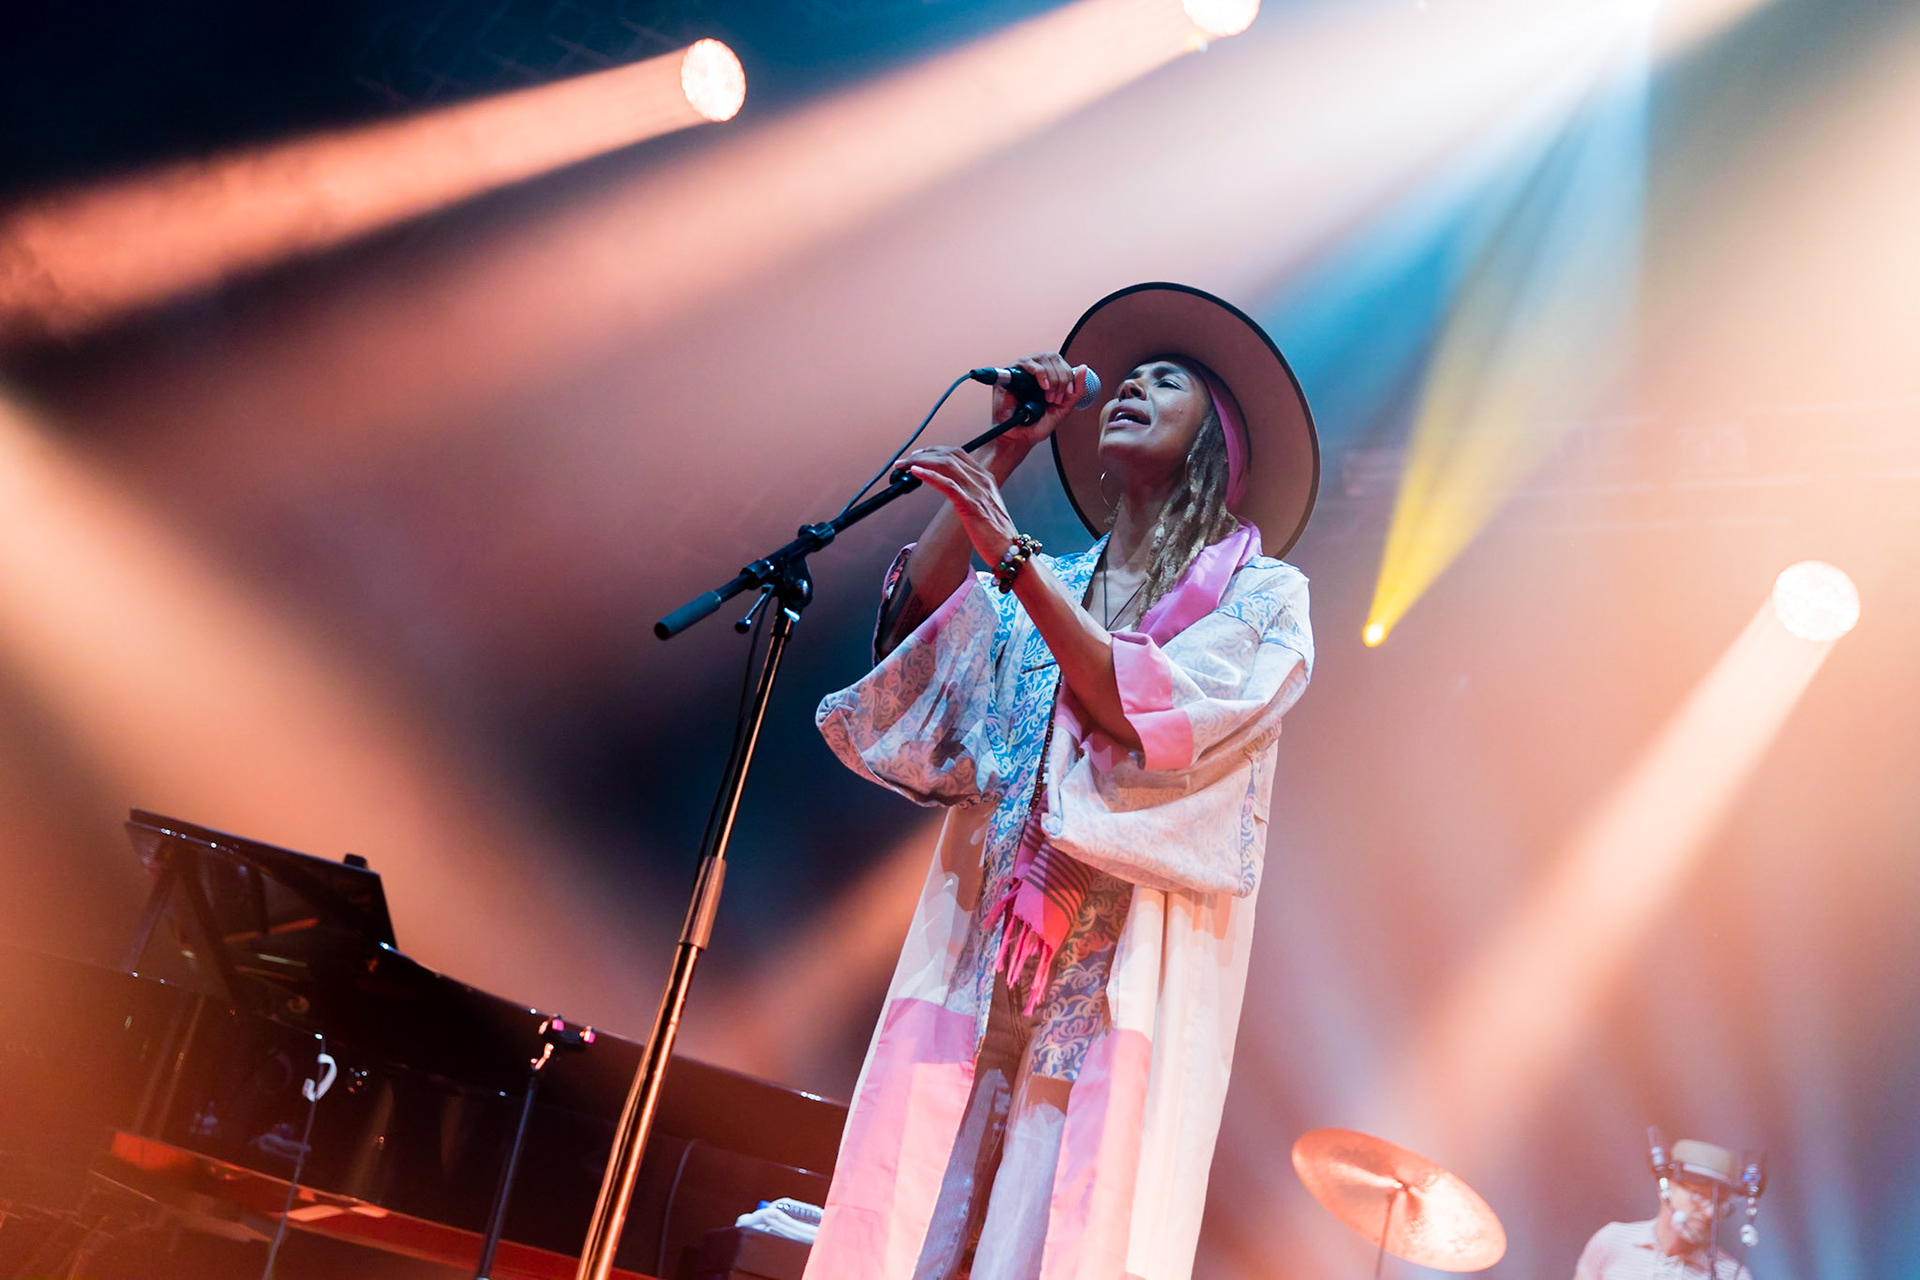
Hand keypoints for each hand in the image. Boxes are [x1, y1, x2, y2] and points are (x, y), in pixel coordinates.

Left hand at [905, 446, 1019, 568]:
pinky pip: (947, 485)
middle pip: (949, 455)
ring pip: (946, 465)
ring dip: (921, 462)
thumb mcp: (984, 506)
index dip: (934, 451)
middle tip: (905, 461)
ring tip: (904, 465)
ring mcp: (977, 492)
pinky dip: (929, 476)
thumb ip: (970, 494)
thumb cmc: (995, 533)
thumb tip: (951, 489)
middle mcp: (982, 480)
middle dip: (924, 454)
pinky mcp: (971, 505)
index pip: (957, 454)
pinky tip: (916, 473)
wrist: (1009, 549)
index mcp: (985, 478)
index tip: (918, 455)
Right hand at [991, 352, 1089, 451]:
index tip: (1068, 393)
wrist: (1019, 437)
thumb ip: (1077, 390)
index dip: (1068, 375)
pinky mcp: (1010, 373)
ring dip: (1051, 377)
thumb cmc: (1037, 425)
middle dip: (1061, 378)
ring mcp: (1022, 371)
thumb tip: (1084, 368)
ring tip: (1048, 395)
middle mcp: (1035, 371)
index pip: (1061, 362)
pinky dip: (1039, 372)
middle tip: (1056, 397)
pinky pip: (1026, 362)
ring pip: (1042, 357)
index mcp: (1047, 377)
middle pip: (1053, 357)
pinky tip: (1043, 386)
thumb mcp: (1064, 408)